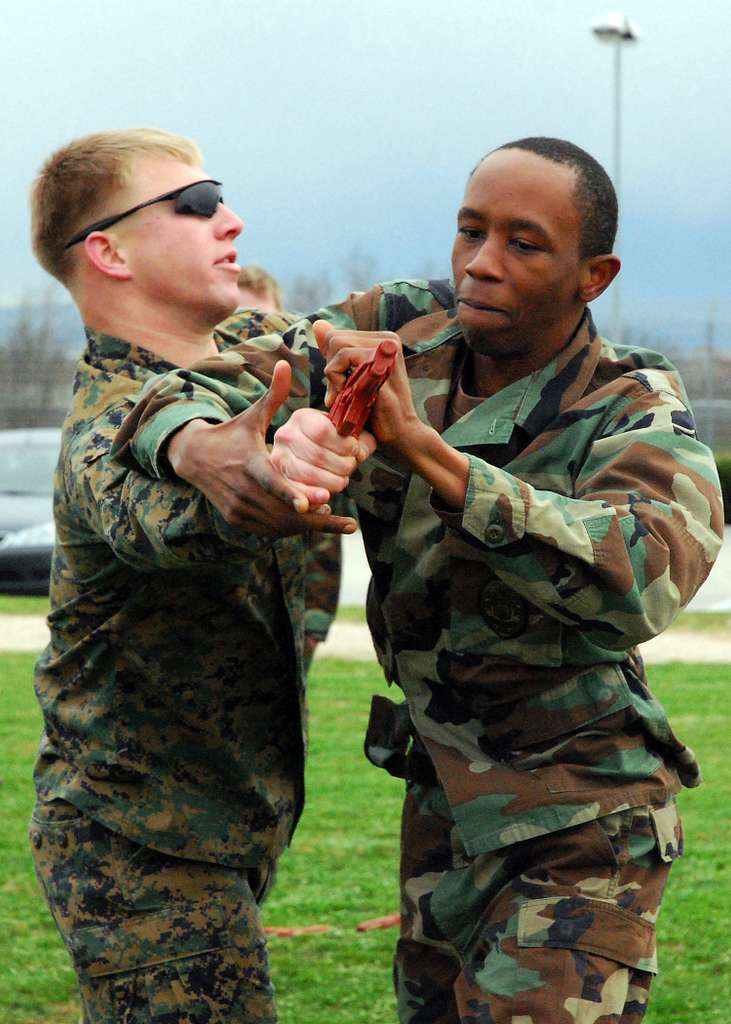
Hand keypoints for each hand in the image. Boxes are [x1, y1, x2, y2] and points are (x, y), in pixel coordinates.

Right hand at [168, 360, 357, 536]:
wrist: (194, 457)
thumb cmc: (232, 433)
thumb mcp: (252, 415)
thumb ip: (274, 394)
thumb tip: (285, 363)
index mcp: (250, 463)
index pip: (271, 482)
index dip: (291, 494)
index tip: (314, 503)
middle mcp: (242, 490)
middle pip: (283, 512)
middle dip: (316, 519)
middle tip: (346, 522)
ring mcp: (238, 508)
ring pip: (278, 525)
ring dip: (306, 525)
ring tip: (333, 518)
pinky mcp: (236, 520)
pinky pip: (268, 531)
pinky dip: (289, 528)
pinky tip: (309, 520)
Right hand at [271, 408, 374, 493]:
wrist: (304, 456)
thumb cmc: (330, 444)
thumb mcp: (344, 434)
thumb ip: (359, 440)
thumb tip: (360, 454)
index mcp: (302, 418)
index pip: (323, 432)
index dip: (345, 445)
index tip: (354, 450)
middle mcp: (286, 436)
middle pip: (318, 456)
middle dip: (343, 466)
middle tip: (350, 467)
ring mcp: (279, 459)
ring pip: (310, 475)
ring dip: (333, 482)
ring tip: (341, 479)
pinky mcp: (278, 481)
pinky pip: (296, 491)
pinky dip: (312, 496)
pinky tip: (324, 497)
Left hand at [312, 320, 421, 451]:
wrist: (400, 434)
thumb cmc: (375, 410)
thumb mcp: (351, 377)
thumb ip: (335, 352)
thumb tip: (317, 324)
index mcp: (383, 339)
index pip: (336, 335)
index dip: (331, 362)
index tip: (340, 385)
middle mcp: (388, 339)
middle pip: (334, 338)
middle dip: (330, 368)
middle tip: (340, 393)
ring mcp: (387, 349)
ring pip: (337, 345)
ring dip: (333, 375)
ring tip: (344, 395)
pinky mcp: (382, 363)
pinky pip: (345, 358)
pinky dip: (337, 379)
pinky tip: (347, 397)